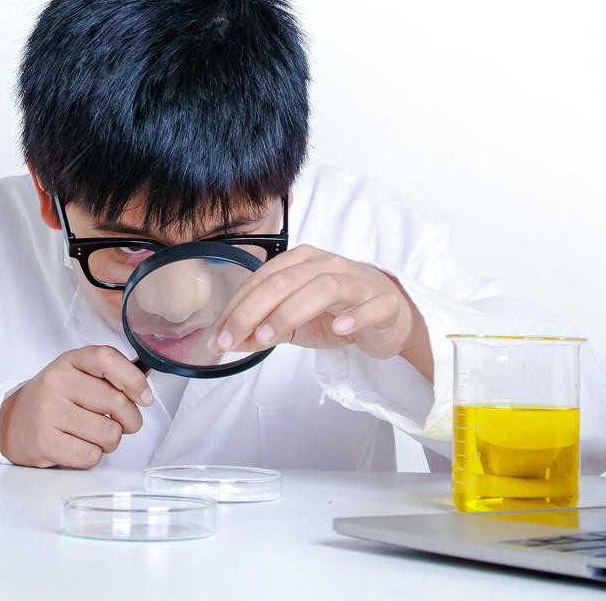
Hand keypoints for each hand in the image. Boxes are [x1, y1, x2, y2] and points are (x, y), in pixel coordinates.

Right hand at [0, 346, 153, 467]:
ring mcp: (48, 412)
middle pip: (117, 402)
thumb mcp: (77, 375)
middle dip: (129, 420)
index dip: (133, 379)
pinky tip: (78, 446)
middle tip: (121, 424)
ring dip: (110, 441)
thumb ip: (109, 377)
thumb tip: (144, 387)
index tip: (145, 398)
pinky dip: (92, 456)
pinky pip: (91, 455)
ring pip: (108, 433)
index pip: (107, 359)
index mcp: (69, 361)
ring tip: (94, 435)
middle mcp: (56, 382)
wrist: (11, 422)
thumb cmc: (55, 399)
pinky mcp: (44, 442)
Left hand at [207, 245, 433, 378]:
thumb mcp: (294, 323)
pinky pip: (371, 305)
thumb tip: (228, 342)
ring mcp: (357, 282)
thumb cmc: (337, 313)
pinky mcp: (384, 303)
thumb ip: (263, 329)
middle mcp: (327, 264)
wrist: (388, 317)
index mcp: (302, 262)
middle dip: (251, 311)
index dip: (236, 307)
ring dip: (290, 312)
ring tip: (267, 338)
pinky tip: (339, 329)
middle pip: (285, 281)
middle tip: (230, 341)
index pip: (262, 279)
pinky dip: (355, 316)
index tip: (217, 337)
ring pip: (323, 288)